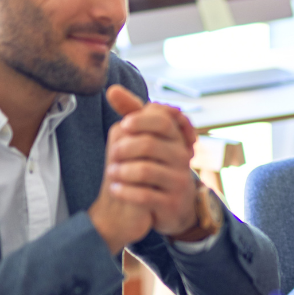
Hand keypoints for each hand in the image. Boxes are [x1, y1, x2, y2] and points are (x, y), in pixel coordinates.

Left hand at [88, 85, 201, 252]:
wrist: (172, 205)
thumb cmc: (156, 165)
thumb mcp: (148, 138)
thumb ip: (132, 113)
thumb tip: (111, 89)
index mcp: (176, 139)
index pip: (162, 121)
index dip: (141, 120)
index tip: (124, 125)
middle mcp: (182, 158)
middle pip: (149, 145)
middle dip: (124, 149)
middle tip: (112, 154)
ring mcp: (178, 182)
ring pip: (145, 171)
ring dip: (121, 171)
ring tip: (112, 172)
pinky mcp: (171, 204)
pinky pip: (145, 196)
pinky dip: (124, 191)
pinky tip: (115, 188)